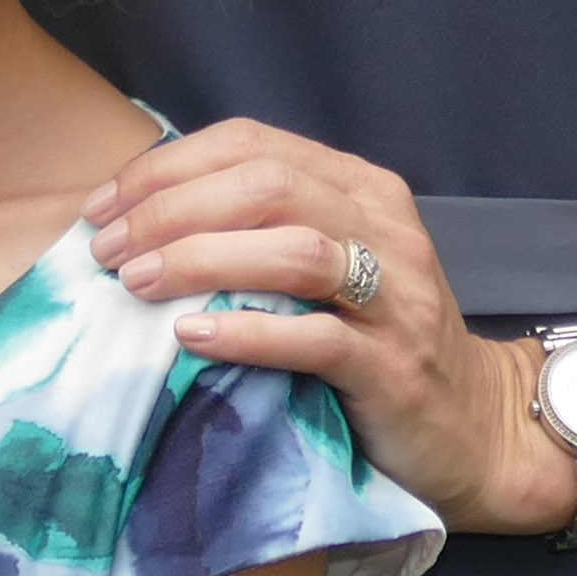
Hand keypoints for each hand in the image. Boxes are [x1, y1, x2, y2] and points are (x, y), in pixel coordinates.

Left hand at [84, 121, 572, 533]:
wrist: (473, 431)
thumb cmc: (376, 344)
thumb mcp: (328, 267)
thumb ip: (260, 229)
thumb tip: (141, 216)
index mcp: (361, 188)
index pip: (252, 143)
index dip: (168, 166)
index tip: (103, 204)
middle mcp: (385, 228)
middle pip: (267, 186)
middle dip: (171, 209)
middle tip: (107, 248)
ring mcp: (397, 298)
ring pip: (294, 250)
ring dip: (201, 258)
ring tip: (136, 281)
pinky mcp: (395, 368)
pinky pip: (317, 338)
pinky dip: (246, 331)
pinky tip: (190, 337)